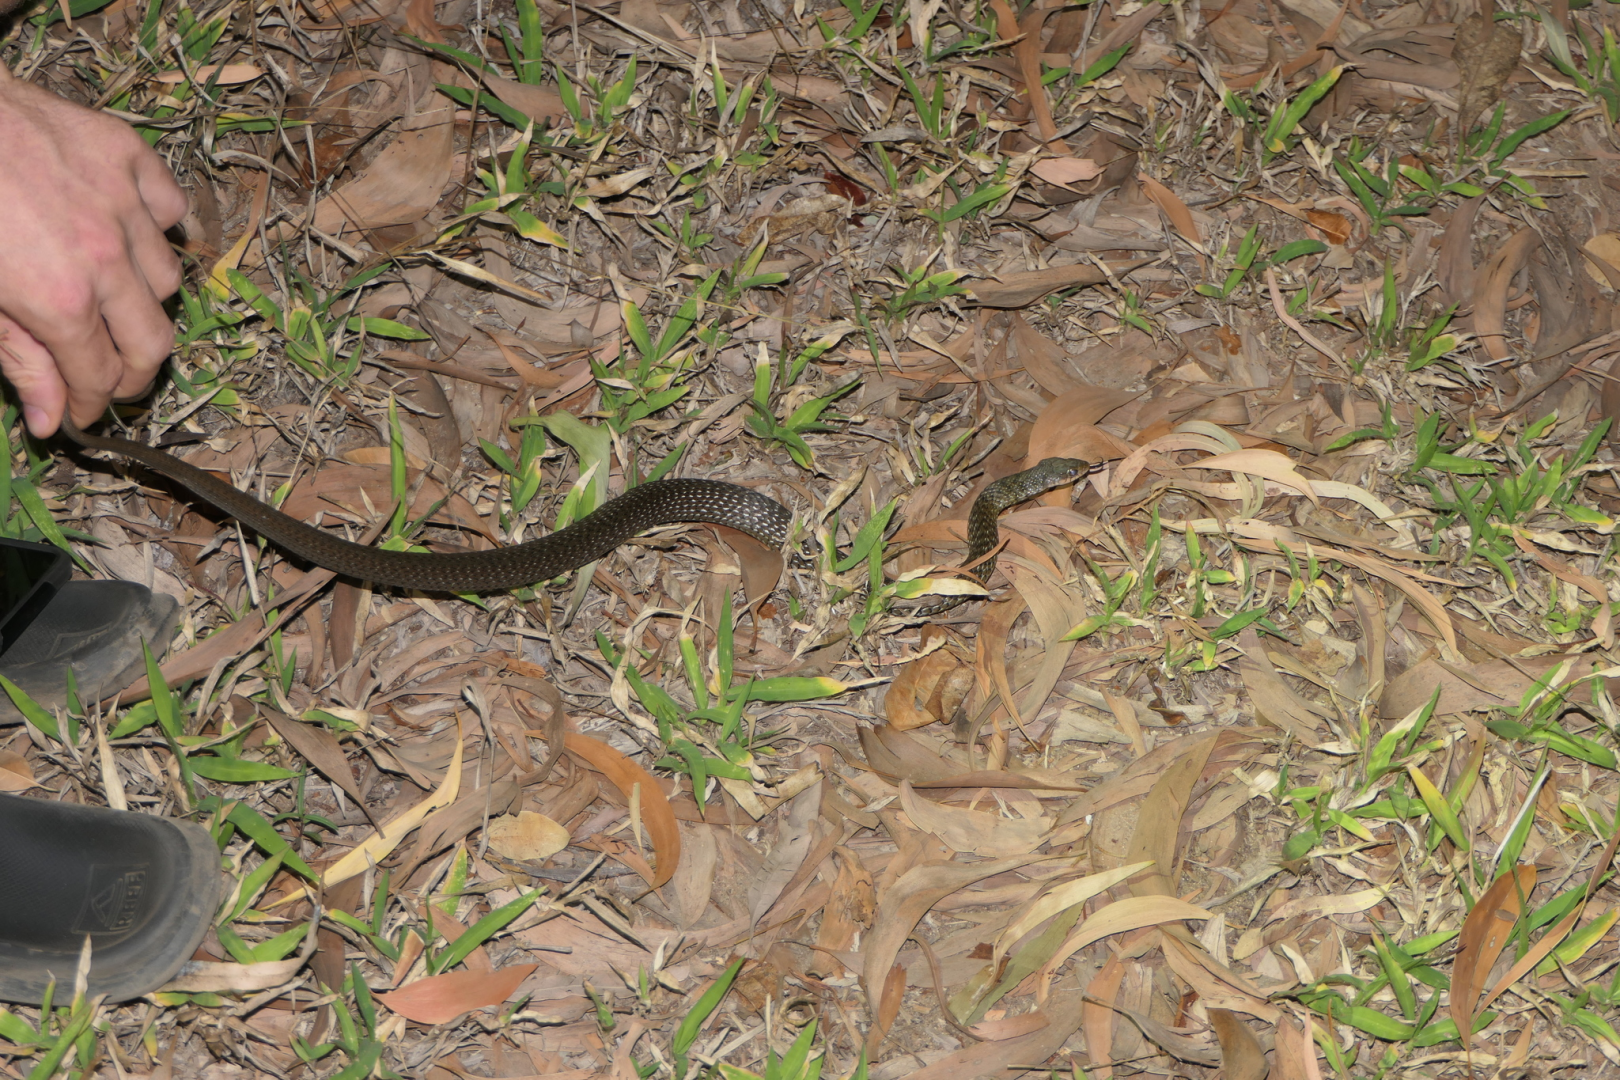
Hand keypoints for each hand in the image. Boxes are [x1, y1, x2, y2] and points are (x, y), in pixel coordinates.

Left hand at [0, 70, 185, 437]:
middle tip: (108, 377)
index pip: (102, 376)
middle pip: (153, 342)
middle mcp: (106, 257)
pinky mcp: (126, 154)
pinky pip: (169, 207)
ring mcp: (123, 202)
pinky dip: (157, 228)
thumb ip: (17, 359)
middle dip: (134, 374)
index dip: (92, 403)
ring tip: (113, 301)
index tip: (80, 412)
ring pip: (168, 279)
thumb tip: (52, 420)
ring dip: (144, 301)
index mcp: (59, 299)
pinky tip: (128, 233)